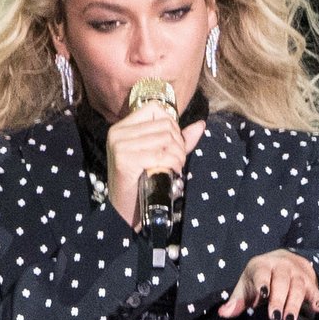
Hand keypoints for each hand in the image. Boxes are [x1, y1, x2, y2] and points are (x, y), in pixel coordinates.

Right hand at [104, 99, 205, 224]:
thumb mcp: (161, 156)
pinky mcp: (124, 160)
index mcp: (123, 126)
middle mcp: (118, 132)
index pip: (155, 109)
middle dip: (178, 144)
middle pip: (164, 125)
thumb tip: (201, 124)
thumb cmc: (143, 182)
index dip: (172, 125)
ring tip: (175, 167)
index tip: (173, 145)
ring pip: (164, 139)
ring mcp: (119, 145)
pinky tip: (171, 172)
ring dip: (177, 156)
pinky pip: (159, 155)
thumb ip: (179, 140)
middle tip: (178, 161)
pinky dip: (171, 164)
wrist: (127, 210)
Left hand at [219, 249, 318, 319]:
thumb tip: (223, 314)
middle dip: (279, 300)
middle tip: (276, 319)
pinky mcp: (310, 279)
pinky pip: (314, 288)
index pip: (262, 273)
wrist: (285, 260)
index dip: (263, 283)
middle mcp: (281, 266)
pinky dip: (316, 298)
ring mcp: (297, 272)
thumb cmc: (260, 278)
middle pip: (282, 282)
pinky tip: (317, 309)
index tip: (263, 295)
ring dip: (295, 304)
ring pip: (298, 286)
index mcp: (261, 266)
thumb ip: (237, 301)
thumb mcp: (246, 286)